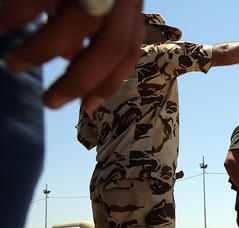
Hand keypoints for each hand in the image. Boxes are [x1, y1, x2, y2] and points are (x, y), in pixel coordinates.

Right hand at [0, 0, 143, 110]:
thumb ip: (85, 22)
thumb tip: (70, 55)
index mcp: (128, 0)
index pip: (128, 50)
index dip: (108, 82)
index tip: (88, 107)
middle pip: (111, 46)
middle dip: (79, 81)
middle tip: (50, 103)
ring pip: (75, 25)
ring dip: (39, 52)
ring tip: (13, 64)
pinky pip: (35, 1)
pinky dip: (14, 18)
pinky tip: (0, 27)